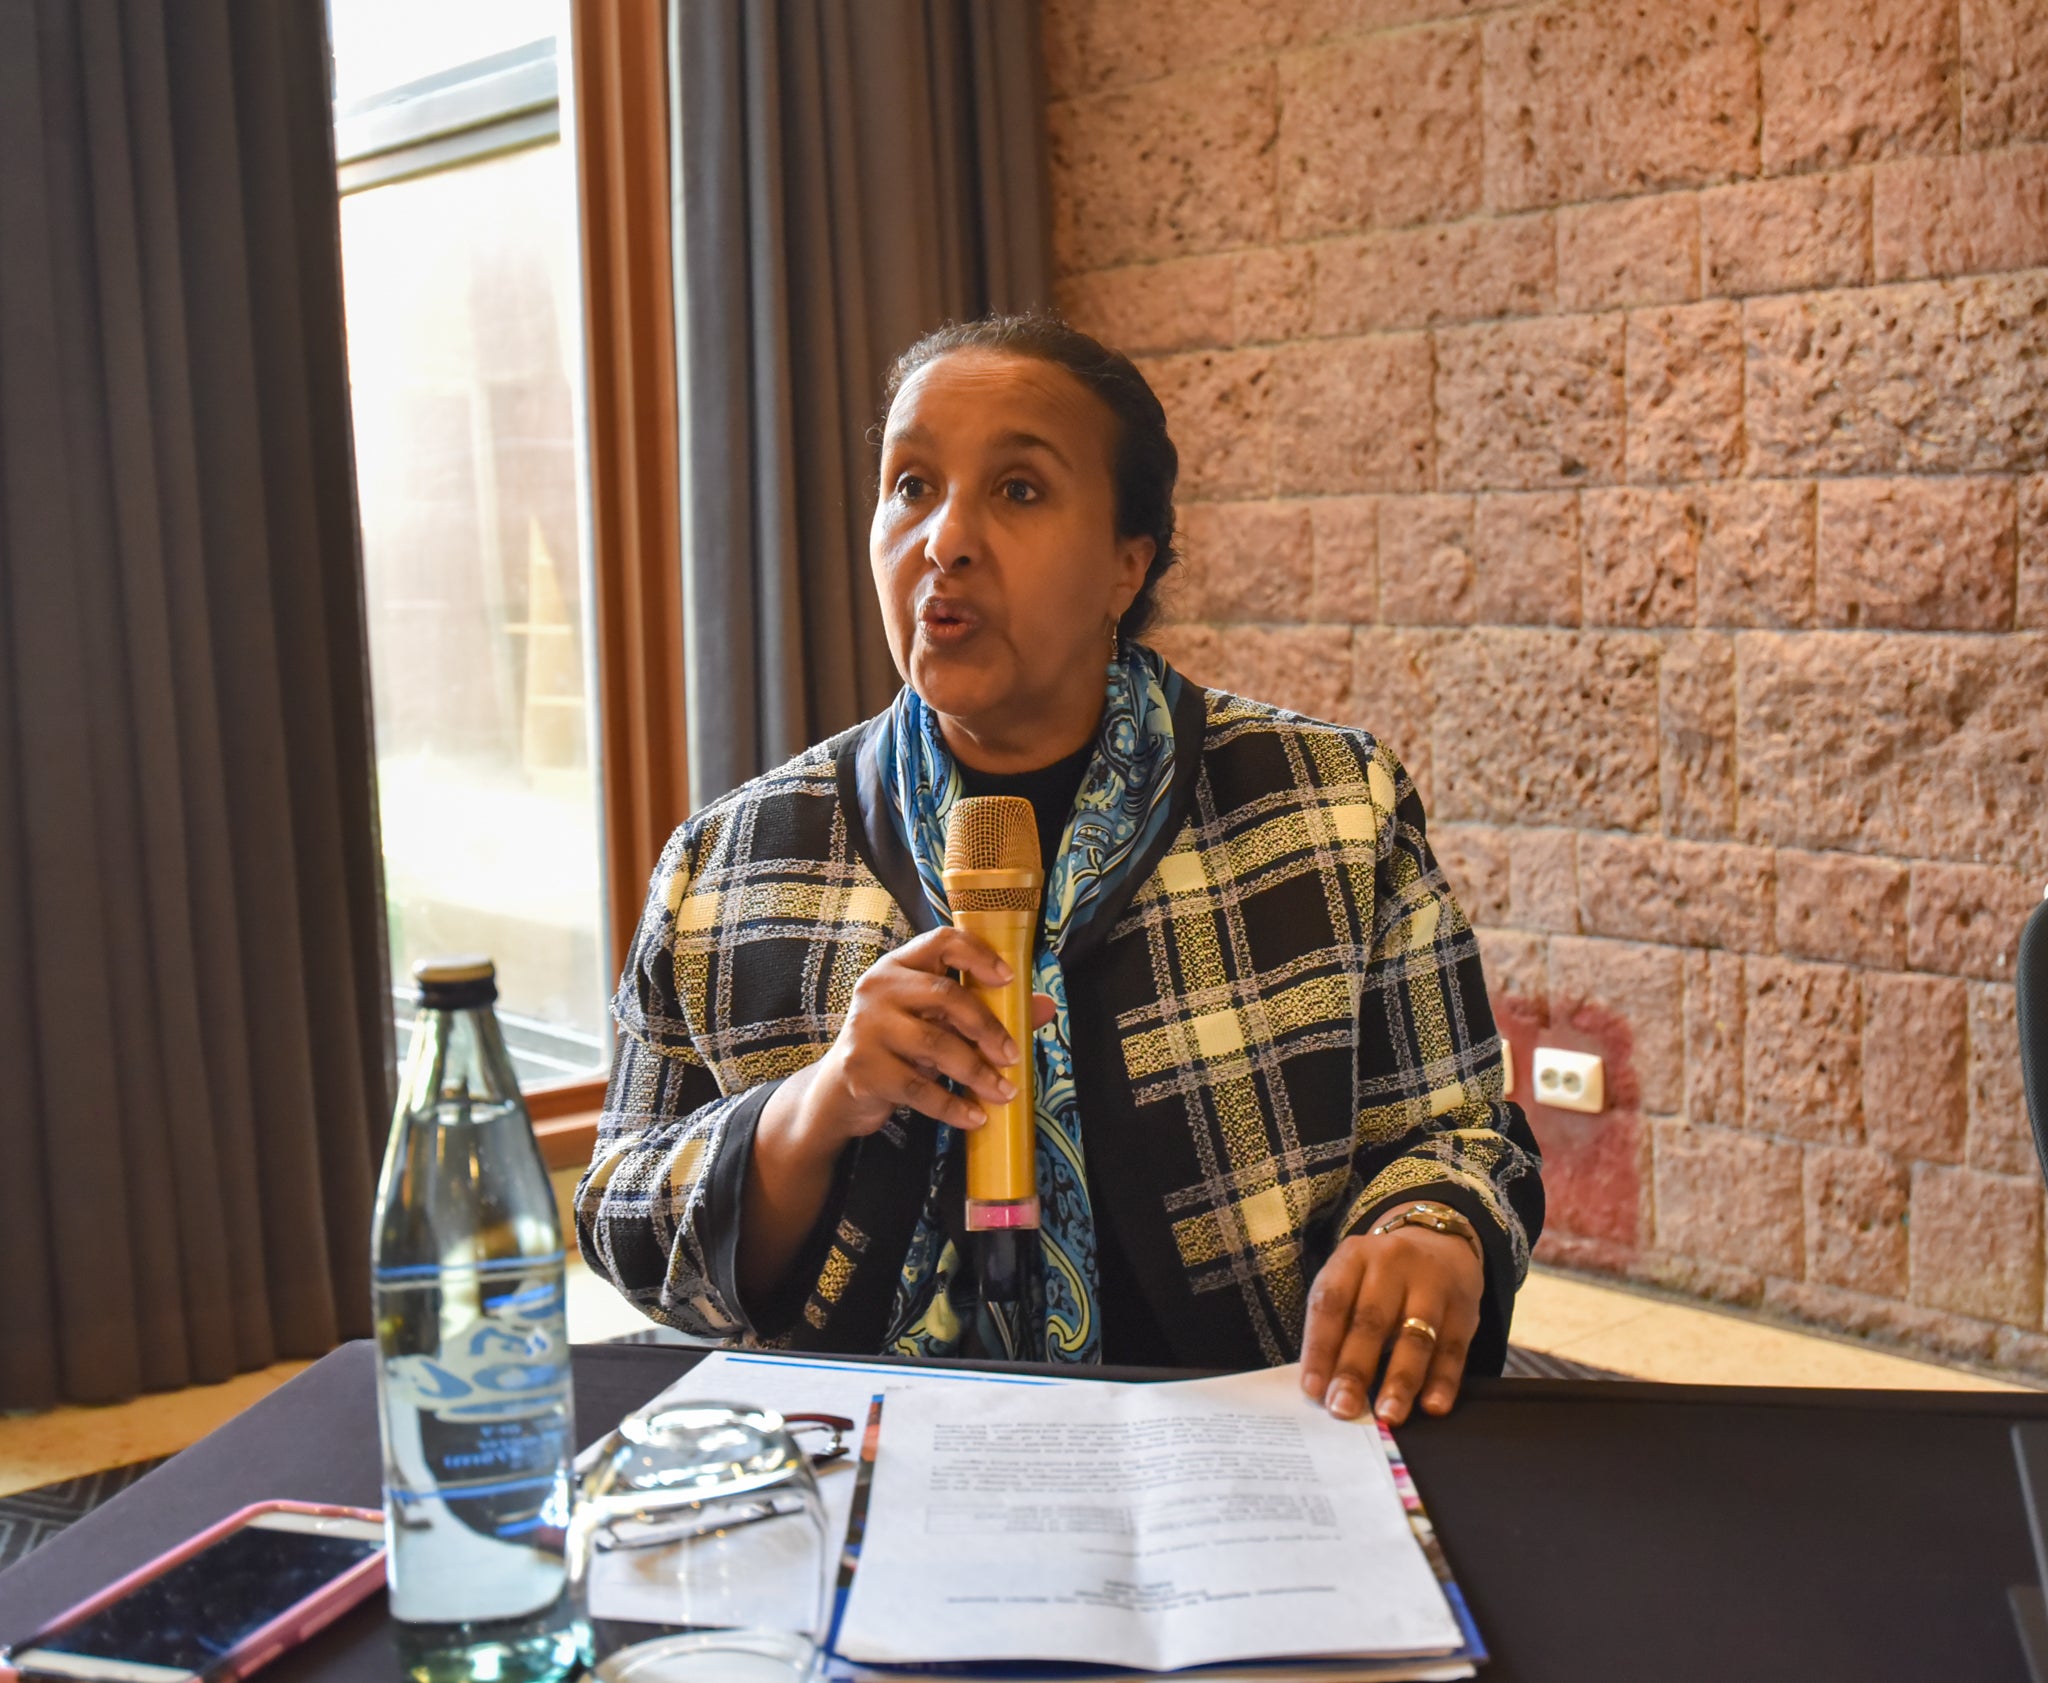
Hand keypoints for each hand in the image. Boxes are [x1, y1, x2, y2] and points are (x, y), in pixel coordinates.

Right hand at [797, 927, 1056, 1143]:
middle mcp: (879, 987)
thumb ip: (986, 1011)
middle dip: (987, 1027)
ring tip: (1004, 1092)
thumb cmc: (900, 1047)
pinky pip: (919, 1088)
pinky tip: (975, 1117)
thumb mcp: (937, 1023)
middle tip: (1012, 1055)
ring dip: (977, 1073)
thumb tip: (1046, 1007)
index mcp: (900, 965)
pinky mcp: (863, 1068)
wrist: (840, 1090)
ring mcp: (867, 1027)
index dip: (978, 956)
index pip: (942, 941)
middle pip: (945, 994)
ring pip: (935, 1045)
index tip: (1008, 979)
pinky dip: (953, 1106)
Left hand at [1299, 1208, 1483, 1426]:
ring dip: (1401, 1380)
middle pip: (1371, 1321)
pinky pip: (1454, 1348)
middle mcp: (1392, 1264)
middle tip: (1344, 1409)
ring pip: (1415, 1337)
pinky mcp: (1465, 1307)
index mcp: (1353, 1257)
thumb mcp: (1351, 1280)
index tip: (1313, 1390)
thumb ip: (1338, 1324)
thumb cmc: (1380, 1276)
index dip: (1320, 1348)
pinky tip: (1433, 1407)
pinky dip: (1443, 1381)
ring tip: (1388, 1415)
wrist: (1438, 1240)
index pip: (1331, 1302)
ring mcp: (1432, 1283)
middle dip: (1355, 1370)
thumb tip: (1323, 1387)